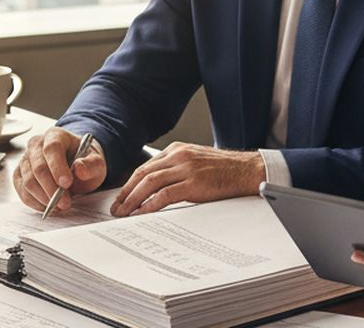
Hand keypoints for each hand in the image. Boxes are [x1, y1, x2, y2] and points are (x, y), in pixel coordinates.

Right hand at [13, 127, 107, 211]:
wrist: (76, 164)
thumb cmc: (84, 161)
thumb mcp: (96, 162)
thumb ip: (92, 164)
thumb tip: (79, 168)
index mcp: (56, 135)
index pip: (52, 148)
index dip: (58, 167)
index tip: (67, 183)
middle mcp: (36, 145)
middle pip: (38, 167)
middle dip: (52, 188)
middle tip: (65, 203)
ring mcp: (25, 159)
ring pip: (28, 181)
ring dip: (43, 197)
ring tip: (60, 205)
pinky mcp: (19, 175)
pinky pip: (22, 191)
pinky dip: (34, 202)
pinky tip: (47, 206)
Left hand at [111, 142, 264, 216]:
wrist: (247, 170)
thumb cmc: (224, 170)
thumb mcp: (196, 162)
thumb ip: (177, 169)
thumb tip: (156, 189)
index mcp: (178, 149)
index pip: (146, 167)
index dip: (130, 183)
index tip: (121, 197)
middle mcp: (179, 155)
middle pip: (143, 173)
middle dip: (126, 192)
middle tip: (116, 208)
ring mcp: (186, 168)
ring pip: (149, 182)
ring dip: (133, 199)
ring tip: (124, 213)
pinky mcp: (194, 183)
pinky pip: (165, 194)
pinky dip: (150, 205)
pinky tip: (142, 213)